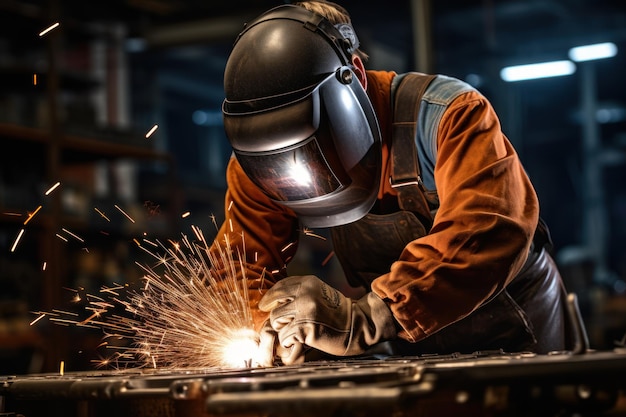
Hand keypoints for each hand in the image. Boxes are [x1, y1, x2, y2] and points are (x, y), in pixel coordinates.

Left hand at [258, 275, 396, 364]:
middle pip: (274, 305)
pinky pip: (284, 337)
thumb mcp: (320, 294)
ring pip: (276, 321)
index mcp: (308, 282)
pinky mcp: (305, 327)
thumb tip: (276, 301)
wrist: (358, 326)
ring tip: (294, 333)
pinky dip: (289, 342)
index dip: (270, 297)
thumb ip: (301, 294)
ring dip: (282, 330)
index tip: (265, 305)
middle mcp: (305, 293)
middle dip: (276, 317)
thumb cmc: (338, 313)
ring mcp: (305, 309)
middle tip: (279, 324)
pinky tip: (299, 342)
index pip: (280, 287)